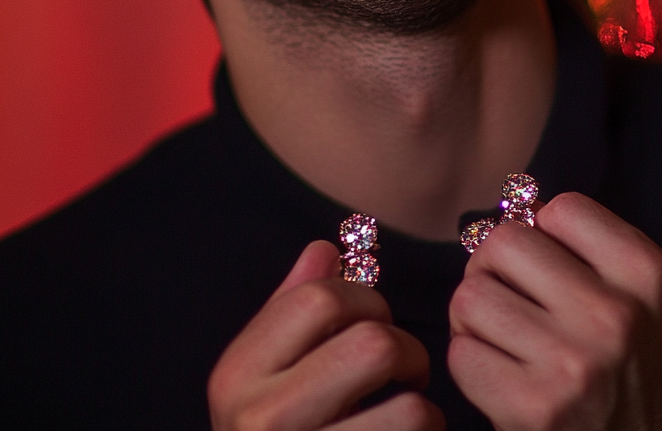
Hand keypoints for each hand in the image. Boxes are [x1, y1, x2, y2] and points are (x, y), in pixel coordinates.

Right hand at [208, 240, 444, 429]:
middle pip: (373, 343)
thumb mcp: (262, 375)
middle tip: (403, 367)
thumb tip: (326, 248)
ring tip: (404, 415)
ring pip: (411, 408)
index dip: (364, 298)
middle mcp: (261, 421)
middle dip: (406, 349)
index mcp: (238, 375)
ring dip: (423, 410)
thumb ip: (289, 309)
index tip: (372, 318)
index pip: (320, 297)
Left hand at [448, 193, 661, 430]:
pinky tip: (498, 370)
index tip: (549, 261)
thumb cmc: (631, 358)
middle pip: (504, 243)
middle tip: (505, 290)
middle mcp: (614, 315)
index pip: (561, 207)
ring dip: (473, 313)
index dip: (542, 230)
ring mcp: (574, 364)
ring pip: (471, 296)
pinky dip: (470, 359)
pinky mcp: (535, 408)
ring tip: (499, 331)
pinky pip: (461, 353)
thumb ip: (583, 242)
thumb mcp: (636, 289)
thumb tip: (510, 206)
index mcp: (644, 273)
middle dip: (493, 264)